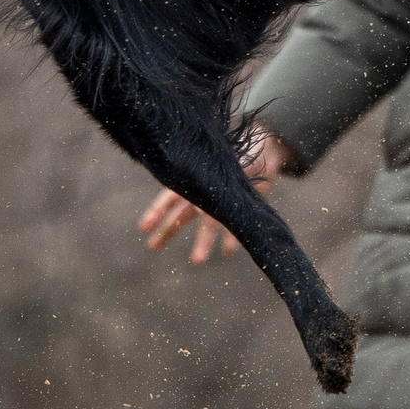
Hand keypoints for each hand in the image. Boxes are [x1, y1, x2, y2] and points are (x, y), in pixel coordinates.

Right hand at [138, 127, 290, 264]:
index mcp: (194, 178)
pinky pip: (234, 228)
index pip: (170, 197)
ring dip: (203, 243)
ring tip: (197, 261)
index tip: (143, 228)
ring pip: (207, 226)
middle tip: (153, 248)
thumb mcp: (223, 157)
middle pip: (181, 216)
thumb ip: (210, 172)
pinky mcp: (239, 209)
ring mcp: (220, 203)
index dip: (156, 212)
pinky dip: (231, 239)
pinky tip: (228, 251)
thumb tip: (195, 183)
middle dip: (167, 231)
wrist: (266, 148)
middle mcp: (203, 193)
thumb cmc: (240, 147)